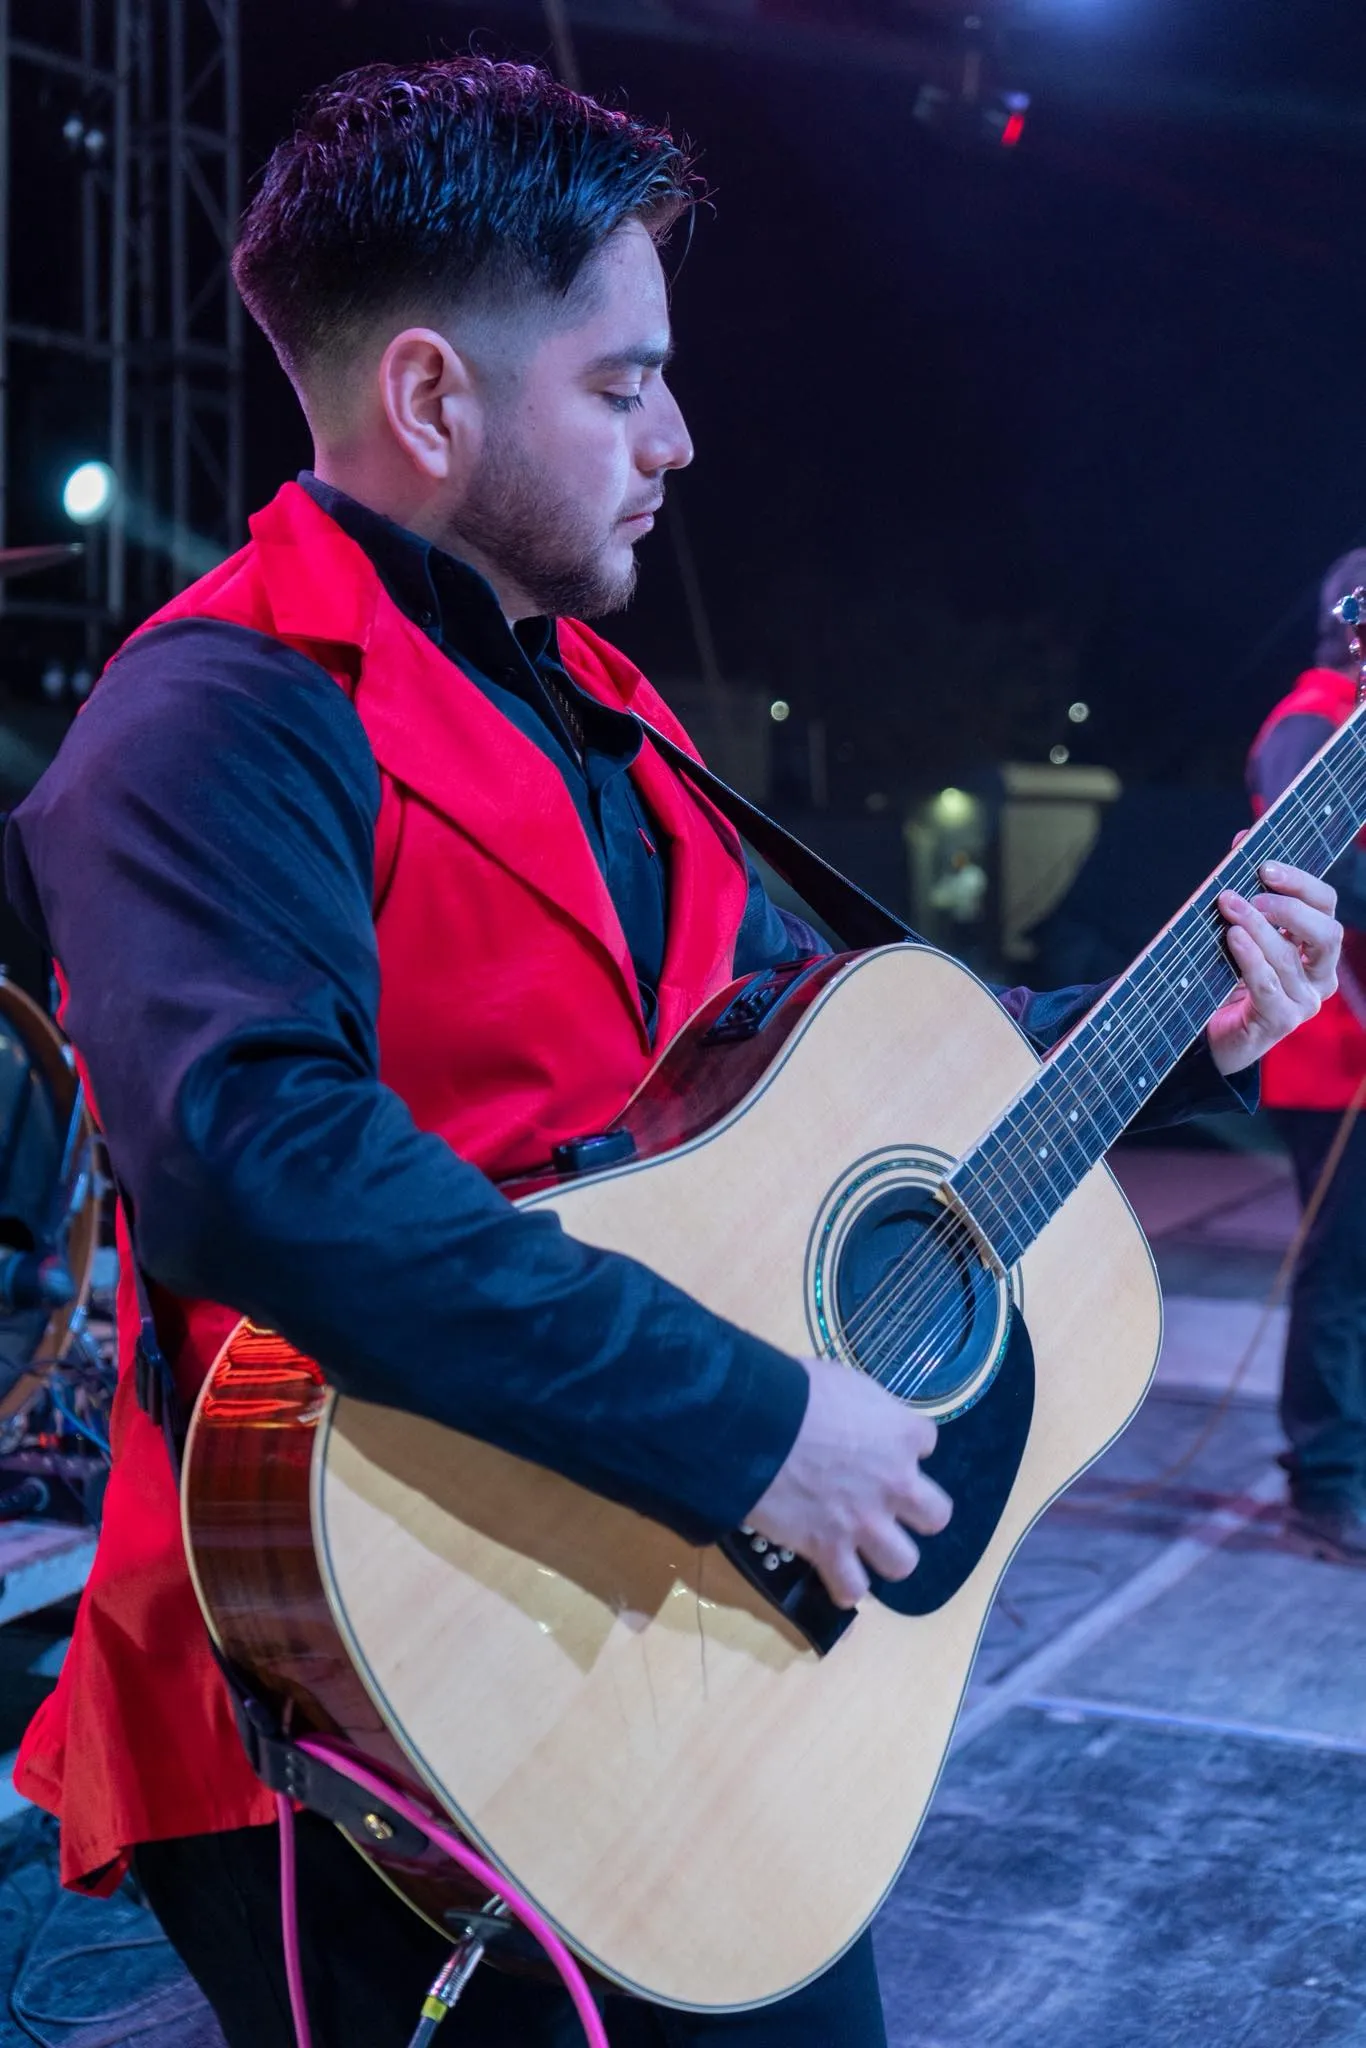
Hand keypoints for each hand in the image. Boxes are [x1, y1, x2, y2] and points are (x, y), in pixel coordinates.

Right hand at [745, 1356, 952, 1608]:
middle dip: (916, 1512)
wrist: (757, 1426)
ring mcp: (865, 1522)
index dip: (903, 1444)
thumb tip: (858, 1417)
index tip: (879, 1442)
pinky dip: (843, 1584)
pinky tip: (833, 1570)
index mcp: (901, 1435)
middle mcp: (895, 1484)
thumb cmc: (797, 1391)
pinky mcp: (829, 1548)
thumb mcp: (844, 1382)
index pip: (926, 1441)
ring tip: (863, 1544)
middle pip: (936, 1515)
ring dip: (885, 1554)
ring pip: (902, 1562)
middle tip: (888, 1503)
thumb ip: (865, 1407)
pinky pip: (851, 1588)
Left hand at [1207, 859, 1341, 1075]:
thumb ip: (1246, 888)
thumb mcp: (1237, 929)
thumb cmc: (1225, 976)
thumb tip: (1241, 838)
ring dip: (1258, 927)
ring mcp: (1305, 1001)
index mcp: (1316, 946)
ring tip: (1229, 907)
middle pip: (1325, 932)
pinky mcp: (1282, 1022)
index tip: (1265, 865)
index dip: (1300, 882)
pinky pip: (1268, 985)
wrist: (1207, 1032)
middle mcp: (1320, 974)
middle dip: (1289, 907)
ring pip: (1289, 957)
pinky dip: (1250, 958)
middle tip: (1253, 893)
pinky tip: (1233, 938)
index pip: (1325, 905)